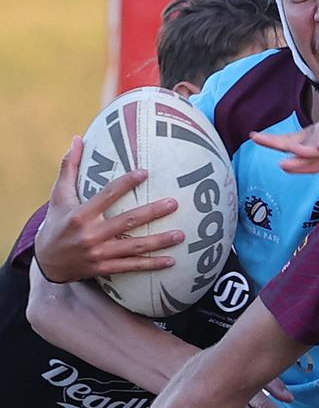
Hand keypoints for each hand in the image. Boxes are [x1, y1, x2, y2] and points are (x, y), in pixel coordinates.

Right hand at [34, 136, 184, 281]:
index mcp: (81, 214)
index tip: (145, 172)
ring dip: (159, 241)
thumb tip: (77, 138)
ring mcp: (99, 254)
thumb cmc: (56, 223)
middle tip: (174, 203)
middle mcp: (91, 234)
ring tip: (181, 234)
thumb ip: (69, 167)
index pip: (107, 195)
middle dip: (152, 212)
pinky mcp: (104, 268)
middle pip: (127, 222)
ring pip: (134, 247)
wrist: (48, 262)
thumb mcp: (59, 195)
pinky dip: (152, 265)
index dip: (126, 183)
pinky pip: (132, 267)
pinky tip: (171, 260)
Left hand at [251, 108, 318, 174]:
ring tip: (291, 153)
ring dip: (305, 149)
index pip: (290, 142)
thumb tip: (285, 164)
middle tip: (258, 138)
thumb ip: (309, 164)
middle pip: (298, 141)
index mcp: (314, 141)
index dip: (272, 141)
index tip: (253, 136)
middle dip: (279, 141)